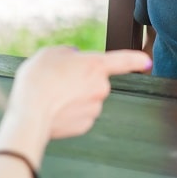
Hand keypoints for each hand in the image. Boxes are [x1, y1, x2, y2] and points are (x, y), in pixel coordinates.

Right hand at [8, 46, 151, 138]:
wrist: (30, 114)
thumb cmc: (38, 80)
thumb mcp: (49, 53)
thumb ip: (66, 52)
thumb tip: (72, 56)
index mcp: (95, 65)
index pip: (123, 60)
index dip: (136, 59)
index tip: (146, 62)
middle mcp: (100, 87)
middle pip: (95, 80)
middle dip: (80, 80)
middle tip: (57, 80)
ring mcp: (94, 108)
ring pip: (87, 99)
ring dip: (73, 96)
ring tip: (51, 95)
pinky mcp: (85, 125)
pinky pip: (80, 114)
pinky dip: (69, 112)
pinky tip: (53, 109)